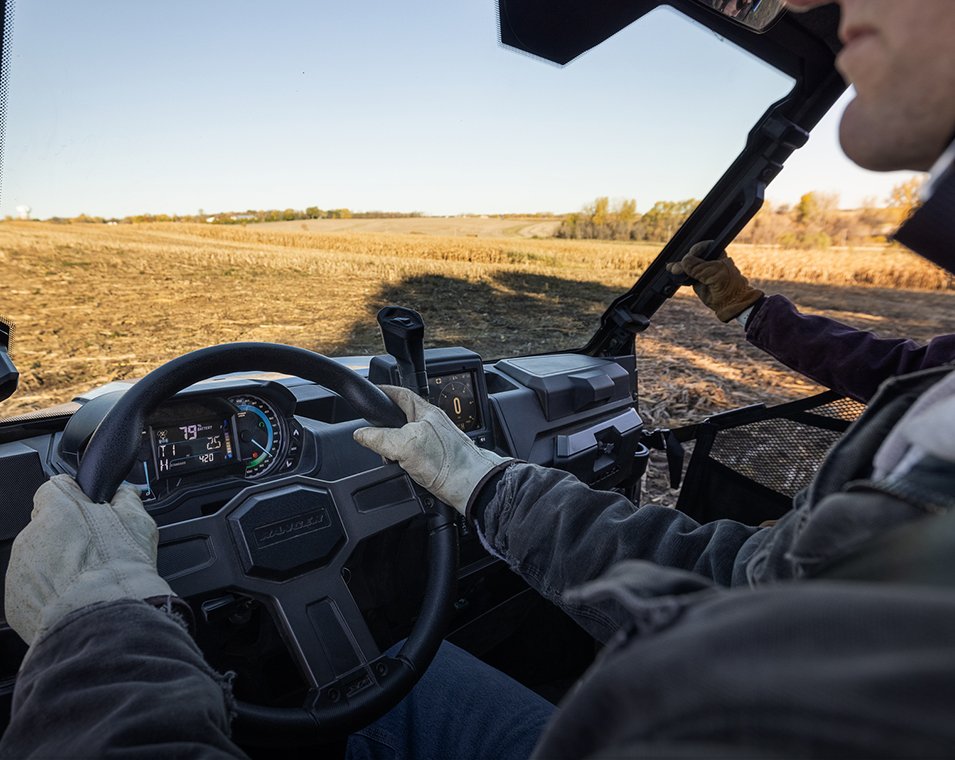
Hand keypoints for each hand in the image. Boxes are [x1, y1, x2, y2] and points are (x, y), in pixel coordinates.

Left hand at [5, 474, 174, 647]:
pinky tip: (74, 598)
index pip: (57, 487)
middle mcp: (32, 532)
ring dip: (57, 565)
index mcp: (60, 507)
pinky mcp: (14, 598)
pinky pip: (31, 588)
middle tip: (94, 552)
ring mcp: (19, 567)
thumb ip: (127, 499)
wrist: (105, 617)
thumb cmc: (120, 570)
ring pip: (38, 558)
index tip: (89, 513)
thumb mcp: (139, 523)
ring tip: (87, 580)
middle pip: (47, 526)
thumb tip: (125, 493)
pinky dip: (49, 592)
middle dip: (67, 536)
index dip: (75, 499)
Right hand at [353, 385, 512, 514]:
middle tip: (378, 440)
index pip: (401, 393)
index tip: (374, 391)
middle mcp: (431, 424)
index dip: (385, 391)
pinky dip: (404, 463)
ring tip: (393, 460)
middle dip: (386, 430)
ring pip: (405, 440)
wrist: (470, 485)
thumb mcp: (404, 445)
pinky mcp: (436, 460)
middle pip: (400, 419)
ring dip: (395, 451)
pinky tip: (404, 471)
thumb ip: (380, 437)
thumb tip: (362, 434)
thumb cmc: (449, 462)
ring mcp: (434, 442)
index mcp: (425, 411)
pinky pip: (412, 457)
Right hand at [666, 241, 763, 321]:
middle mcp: (708, 262)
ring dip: (679, 268)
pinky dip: (678, 276)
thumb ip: (698, 267)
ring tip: (672, 270)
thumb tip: (683, 262)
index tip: (690, 256)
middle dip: (684, 261)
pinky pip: (685, 276)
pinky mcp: (696, 282)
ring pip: (687, 266)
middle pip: (692, 256)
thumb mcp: (714, 273)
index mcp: (717, 254)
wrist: (731, 304)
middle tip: (678, 268)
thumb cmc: (729, 286)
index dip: (695, 250)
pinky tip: (672, 274)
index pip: (703, 247)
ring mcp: (701, 272)